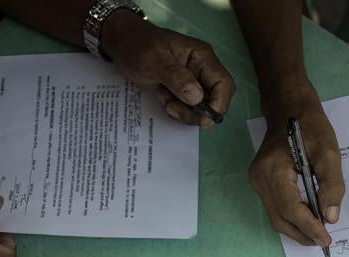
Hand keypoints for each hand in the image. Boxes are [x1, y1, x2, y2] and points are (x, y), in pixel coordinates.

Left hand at [102, 9, 235, 127]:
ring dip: (183, 111)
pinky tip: (162, 96)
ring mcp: (194, 81)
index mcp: (202, 57)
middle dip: (196, 112)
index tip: (203, 119)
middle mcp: (202, 70)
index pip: (223, 84)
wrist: (124, 45)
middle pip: (215, 100)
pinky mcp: (184, 91)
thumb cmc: (138, 46)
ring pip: (201, 108)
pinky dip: (176, 110)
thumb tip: (196, 97)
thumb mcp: (153, 59)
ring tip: (163, 97)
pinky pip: (188, 109)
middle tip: (172, 108)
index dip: (218, 105)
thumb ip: (175, 77)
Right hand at [250, 82, 344, 246]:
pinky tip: (308, 219)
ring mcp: (257, 182)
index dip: (309, 228)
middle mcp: (260, 180)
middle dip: (302, 234)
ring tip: (318, 234)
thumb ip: (331, 185)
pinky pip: (275, 208)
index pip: (291, 209)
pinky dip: (292, 218)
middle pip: (280, 219)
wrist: (288, 107)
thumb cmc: (310, 125)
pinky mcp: (260, 182)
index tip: (326, 240)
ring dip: (297, 229)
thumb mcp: (329, 151)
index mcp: (274, 171)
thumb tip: (330, 218)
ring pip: (276, 217)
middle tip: (324, 242)